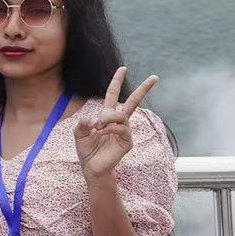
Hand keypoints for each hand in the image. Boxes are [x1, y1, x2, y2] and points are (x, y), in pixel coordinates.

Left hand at [76, 67, 157, 182]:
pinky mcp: (128, 141)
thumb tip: (94, 119)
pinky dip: (108, 129)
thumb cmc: (86, 149)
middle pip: (134, 101)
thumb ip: (83, 123)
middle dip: (144, 89)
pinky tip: (101, 134)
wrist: (91, 167)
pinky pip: (120, 128)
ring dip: (106, 118)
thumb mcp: (79, 133)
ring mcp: (125, 131)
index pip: (113, 95)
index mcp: (107, 116)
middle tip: (155, 77)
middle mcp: (119, 121)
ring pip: (121, 115)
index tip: (123, 68)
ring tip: (98, 128)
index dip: (117, 82)